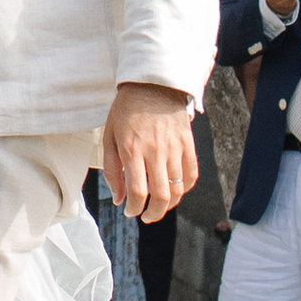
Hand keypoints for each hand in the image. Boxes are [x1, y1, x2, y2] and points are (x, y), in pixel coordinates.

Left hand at [103, 83, 196, 225]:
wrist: (152, 84)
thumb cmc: (126, 111)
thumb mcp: (109, 137)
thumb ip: (112, 170)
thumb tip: (119, 199)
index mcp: (132, 150)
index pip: (137, 192)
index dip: (134, 209)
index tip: (130, 212)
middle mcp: (156, 151)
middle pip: (161, 196)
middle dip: (153, 214)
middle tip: (146, 217)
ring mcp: (175, 147)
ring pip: (178, 190)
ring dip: (168, 205)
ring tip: (159, 207)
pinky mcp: (188, 143)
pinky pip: (192, 175)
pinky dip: (185, 189)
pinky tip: (175, 191)